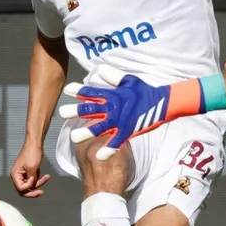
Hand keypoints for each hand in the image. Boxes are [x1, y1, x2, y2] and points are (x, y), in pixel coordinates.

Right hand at [10, 142, 50, 197]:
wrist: (35, 144)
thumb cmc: (32, 153)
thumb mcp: (32, 168)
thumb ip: (31, 179)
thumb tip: (32, 186)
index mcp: (15, 174)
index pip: (20, 188)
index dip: (28, 186)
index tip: (33, 178)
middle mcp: (17, 175)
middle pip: (24, 189)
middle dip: (33, 191)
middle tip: (41, 193)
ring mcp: (23, 174)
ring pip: (30, 185)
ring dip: (39, 183)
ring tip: (46, 177)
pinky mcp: (28, 172)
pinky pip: (33, 180)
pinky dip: (39, 179)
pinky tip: (46, 176)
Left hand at [58, 65, 174, 161]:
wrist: (163, 103)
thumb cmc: (144, 91)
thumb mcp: (129, 80)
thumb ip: (113, 76)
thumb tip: (98, 70)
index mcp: (113, 95)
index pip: (93, 92)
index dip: (79, 91)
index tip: (67, 90)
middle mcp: (114, 108)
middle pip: (91, 110)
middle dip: (76, 111)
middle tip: (62, 112)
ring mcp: (120, 121)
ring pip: (100, 128)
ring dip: (86, 132)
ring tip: (73, 138)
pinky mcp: (128, 131)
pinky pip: (116, 142)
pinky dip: (108, 149)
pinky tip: (99, 156)